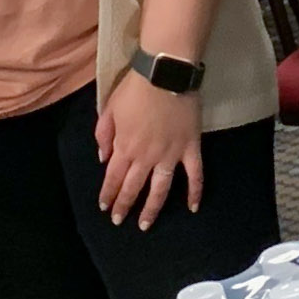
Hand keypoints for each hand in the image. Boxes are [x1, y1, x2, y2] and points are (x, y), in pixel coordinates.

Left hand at [95, 67, 203, 228]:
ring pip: (160, 188)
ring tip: (145, 225)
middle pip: (133, 187)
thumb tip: (104, 158)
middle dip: (124, 205)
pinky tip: (192, 208)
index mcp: (125, 146)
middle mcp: (146, 157)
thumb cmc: (134, 88)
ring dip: (152, 208)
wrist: (165, 73)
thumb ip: (103, 135)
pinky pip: (195, 175)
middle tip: (119, 221)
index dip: (108, 193)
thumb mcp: (109, 108)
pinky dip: (195, 192)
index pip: (113, 177)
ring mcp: (170, 155)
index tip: (104, 207)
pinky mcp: (190, 148)